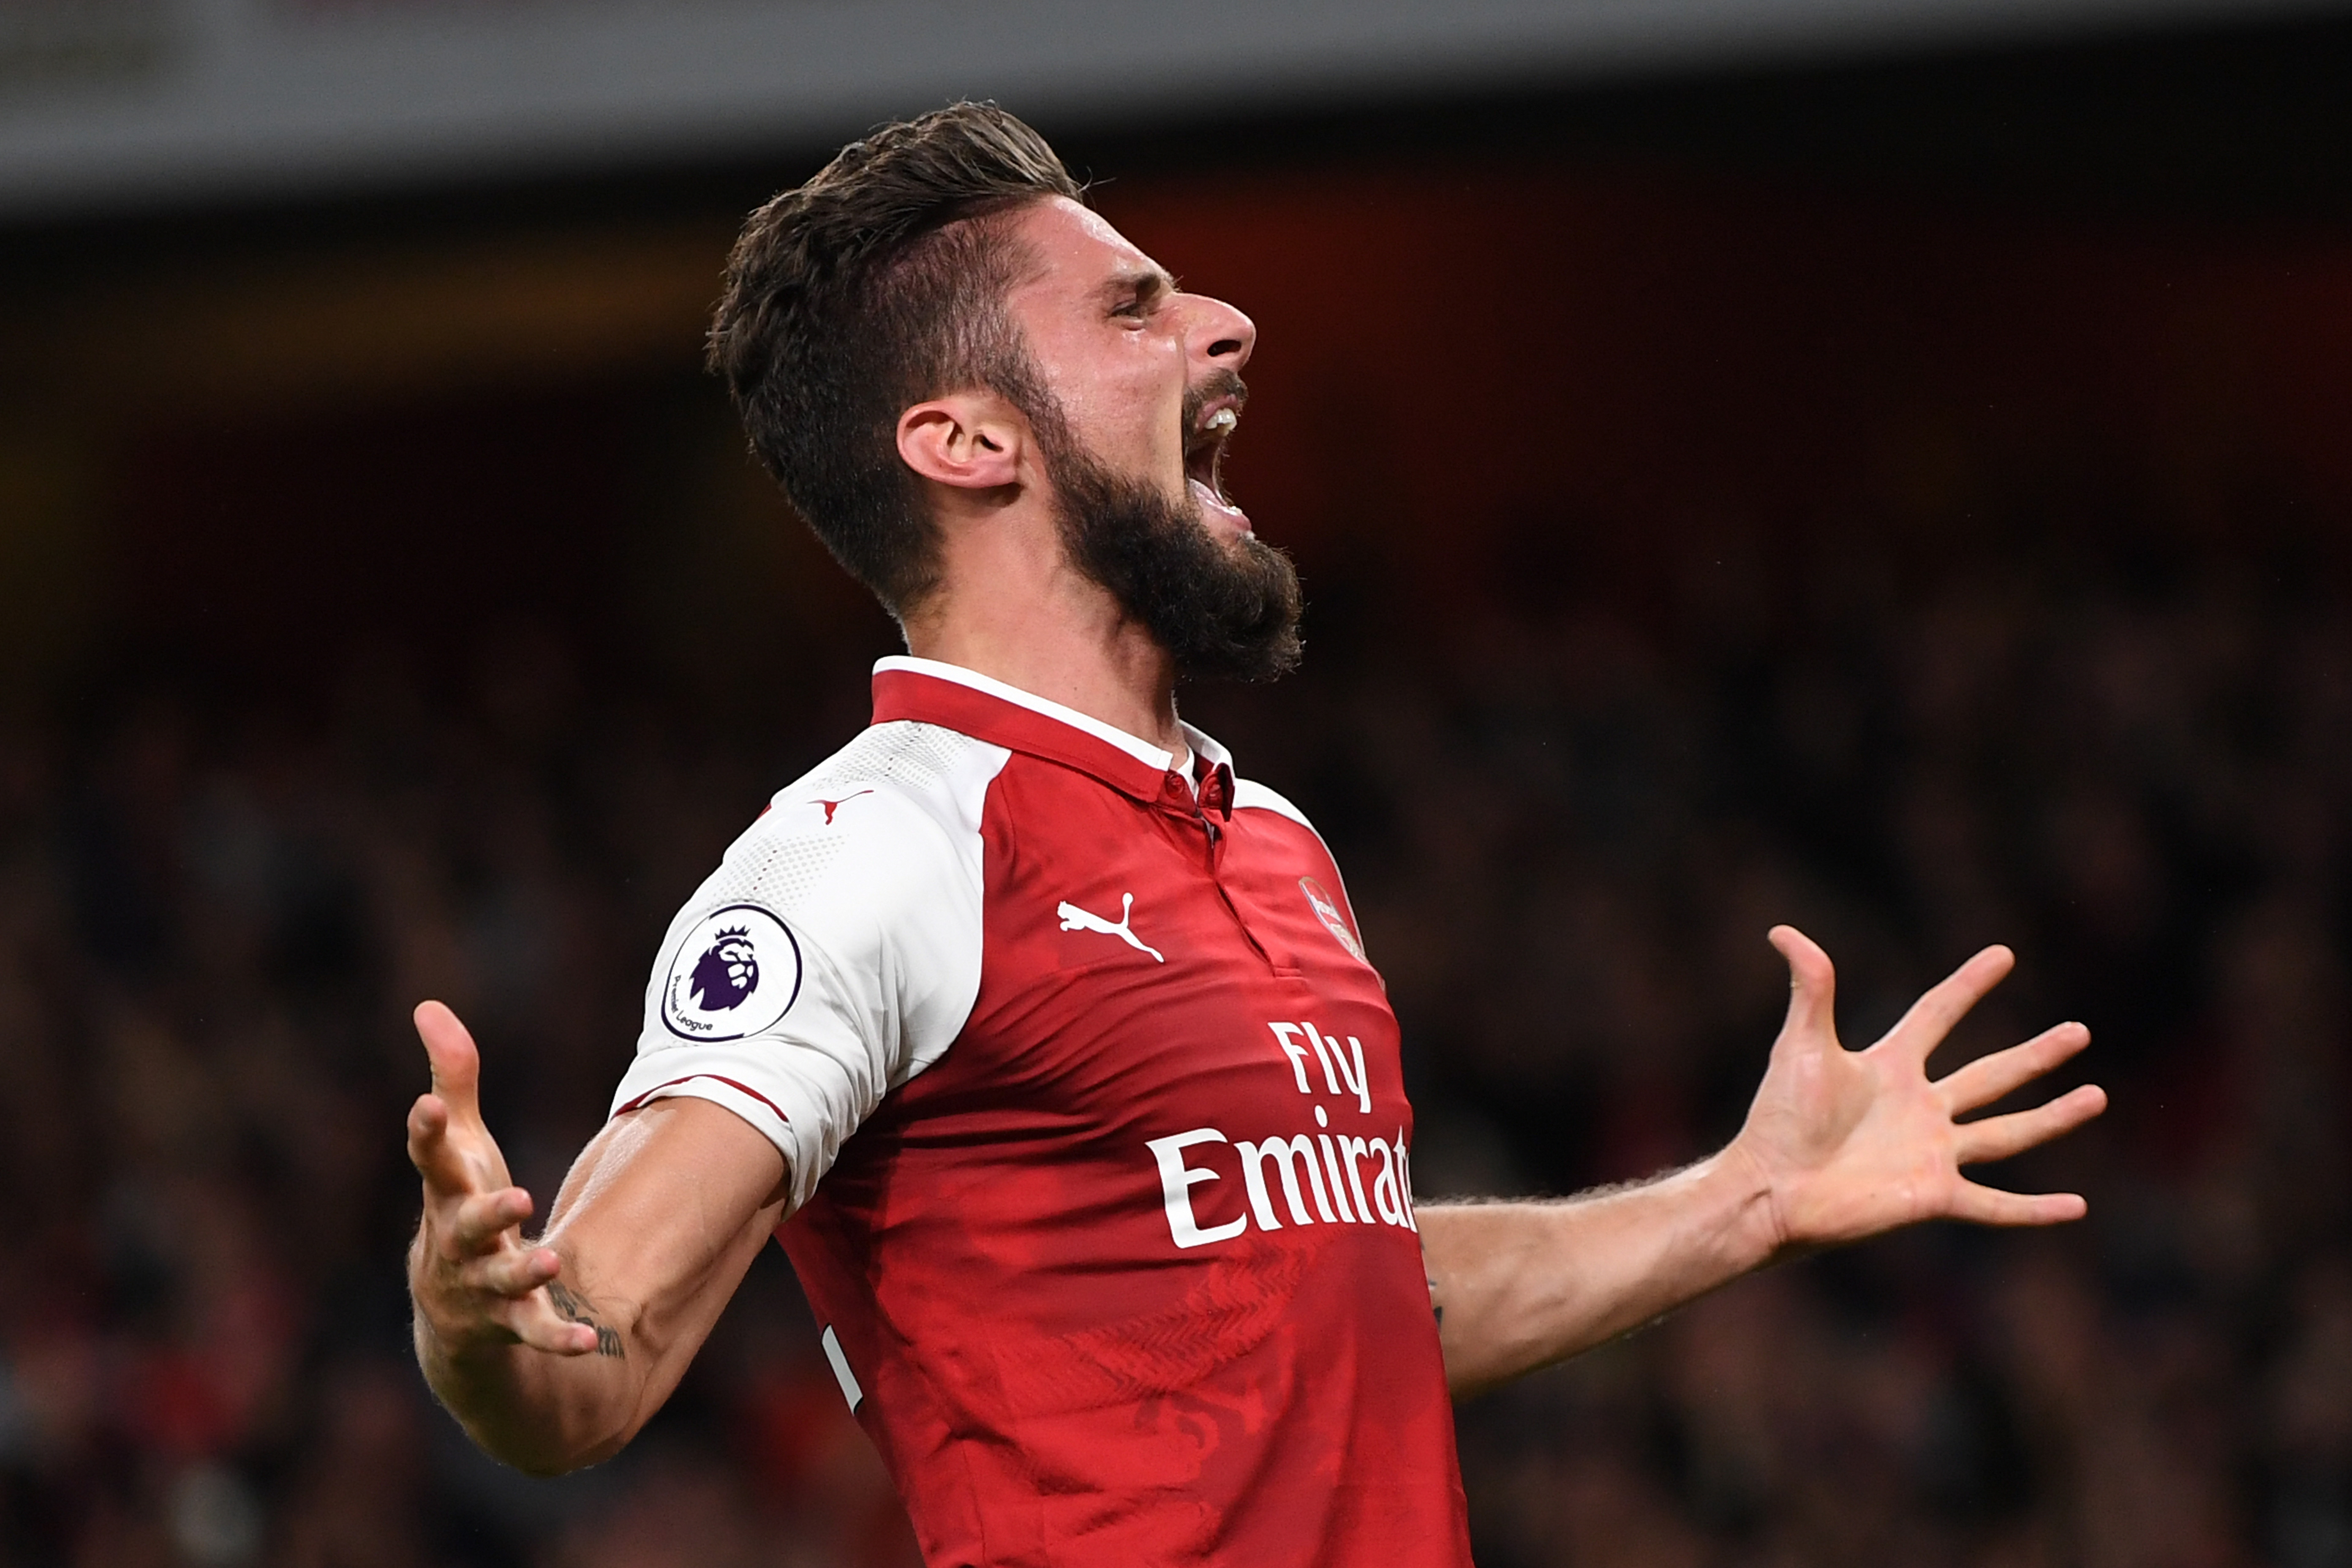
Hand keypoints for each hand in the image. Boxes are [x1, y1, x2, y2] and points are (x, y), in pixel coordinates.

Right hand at [406, 1001, 601, 1360]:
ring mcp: (479, 1289)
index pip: (431, 1160)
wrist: (451, 1316)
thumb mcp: (462, 1147)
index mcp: (446, 1195)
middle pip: (465, 1227)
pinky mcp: (508, 1328)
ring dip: (523, 1272)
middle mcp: (457, 1244)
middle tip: (516, 1195)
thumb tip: (429, 1006)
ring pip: (499, 1284)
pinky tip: (591, 1343)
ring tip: (550, 1260)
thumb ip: (453, 1082)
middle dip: (487, 1212)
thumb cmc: (459, 1211)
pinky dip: (558, 1340)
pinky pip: (534, 1336)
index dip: (426, 1133)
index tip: (425, 1107)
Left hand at [1727, 926, 2105, 1253]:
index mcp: (1890, 1067)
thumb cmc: (1780, 1118)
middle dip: (2036, 1055)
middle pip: (1989, 1075)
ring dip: (2053, 1117)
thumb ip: (1809, 989)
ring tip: (2097, 1096)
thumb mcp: (1800, 1045)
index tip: (2003, 954)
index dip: (1968, 984)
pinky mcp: (1933, 1196)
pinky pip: (1995, 1205)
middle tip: (2080, 1031)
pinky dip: (2035, 1210)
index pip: (1937, 1014)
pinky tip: (2078, 1207)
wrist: (1770, 1187)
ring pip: (2008, 1133)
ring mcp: (1931, 1153)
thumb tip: (1782, 931)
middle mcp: (1919, 1108)